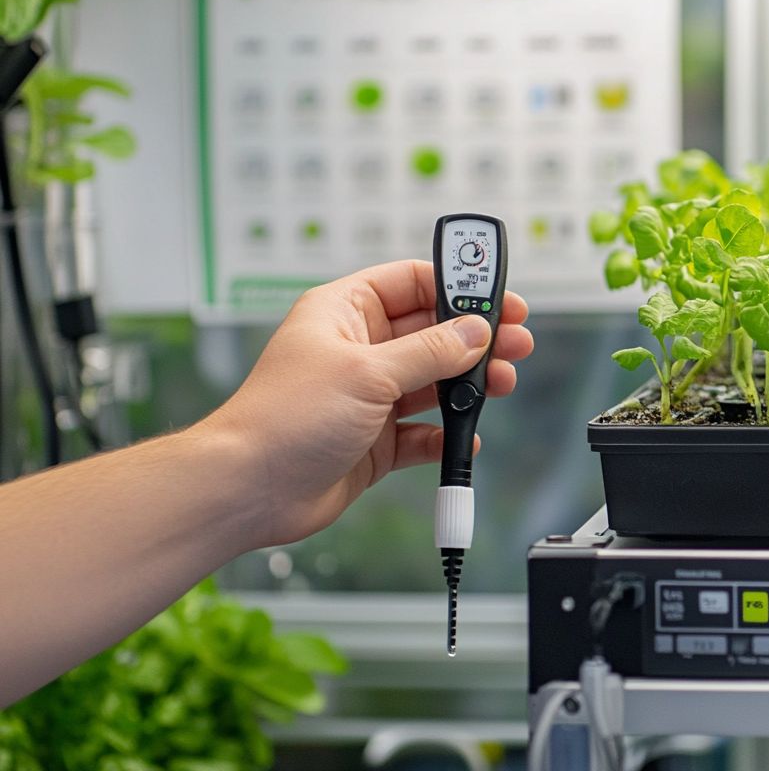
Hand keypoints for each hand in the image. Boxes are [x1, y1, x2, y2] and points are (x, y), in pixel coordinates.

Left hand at [201, 260, 533, 547]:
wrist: (249, 489)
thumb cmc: (284, 418)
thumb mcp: (367, 372)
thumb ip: (430, 352)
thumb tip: (476, 333)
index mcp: (345, 313)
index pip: (411, 283)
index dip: (458, 287)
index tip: (498, 298)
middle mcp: (358, 350)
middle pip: (431, 332)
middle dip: (475, 338)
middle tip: (514, 342)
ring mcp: (367, 396)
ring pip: (433, 381)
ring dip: (468, 384)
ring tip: (500, 384)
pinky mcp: (374, 440)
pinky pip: (422, 430)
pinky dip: (446, 433)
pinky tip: (464, 435)